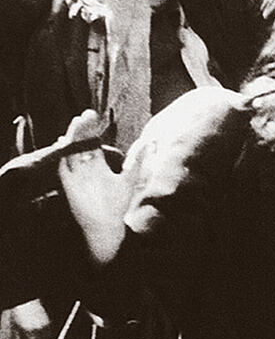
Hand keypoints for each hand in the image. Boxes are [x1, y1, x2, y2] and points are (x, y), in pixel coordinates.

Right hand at [57, 110, 131, 265]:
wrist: (107, 224)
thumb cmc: (117, 203)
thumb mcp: (129, 179)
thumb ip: (137, 160)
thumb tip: (148, 141)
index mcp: (97, 163)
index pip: (91, 140)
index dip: (91, 128)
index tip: (93, 114)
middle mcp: (84, 166)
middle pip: (79, 142)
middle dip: (81, 129)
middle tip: (86, 115)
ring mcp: (75, 174)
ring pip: (70, 151)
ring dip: (72, 137)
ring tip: (77, 124)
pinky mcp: (68, 184)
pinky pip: (62, 167)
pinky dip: (62, 156)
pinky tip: (63, 144)